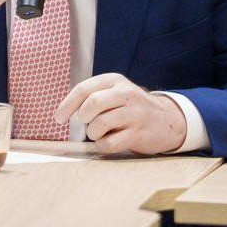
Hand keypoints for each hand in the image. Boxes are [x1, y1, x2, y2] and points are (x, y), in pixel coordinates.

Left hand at [54, 72, 187, 155]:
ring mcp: (134, 113)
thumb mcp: (116, 93)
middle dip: (83, 118)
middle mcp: (126, 93)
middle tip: (87, 124)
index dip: (67, 105)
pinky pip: (109, 143)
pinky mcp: (138, 133)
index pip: (84, 89)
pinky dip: (103, 146)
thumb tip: (64, 112)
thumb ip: (94, 96)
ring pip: (99, 125)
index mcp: (116, 81)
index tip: (59, 118)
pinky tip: (109, 141)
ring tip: (101, 133)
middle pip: (92, 104)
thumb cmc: (132, 108)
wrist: (166, 120)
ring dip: (93, 133)